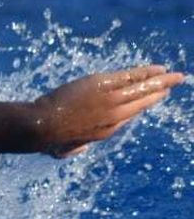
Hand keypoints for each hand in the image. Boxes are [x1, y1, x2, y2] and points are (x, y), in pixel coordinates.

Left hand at [31, 64, 184, 157]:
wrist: (42, 126)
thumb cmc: (48, 139)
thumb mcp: (66, 149)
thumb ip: (77, 147)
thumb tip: (79, 148)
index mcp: (106, 131)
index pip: (130, 114)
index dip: (143, 104)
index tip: (155, 96)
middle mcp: (115, 116)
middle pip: (144, 101)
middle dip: (161, 90)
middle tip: (177, 83)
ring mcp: (110, 100)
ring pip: (142, 88)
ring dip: (161, 80)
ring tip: (177, 76)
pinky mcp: (103, 86)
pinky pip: (130, 77)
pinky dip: (146, 72)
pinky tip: (159, 69)